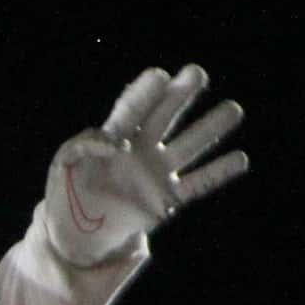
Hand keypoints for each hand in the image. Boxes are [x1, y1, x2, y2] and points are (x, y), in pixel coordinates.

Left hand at [45, 65, 246, 267]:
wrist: (78, 231)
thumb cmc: (69, 190)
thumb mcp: (64, 163)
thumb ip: (83, 146)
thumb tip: (112, 143)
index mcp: (115, 135)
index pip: (132, 109)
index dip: (145, 94)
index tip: (160, 76)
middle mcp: (142, 147)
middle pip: (165, 116)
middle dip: (180, 95)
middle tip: (197, 73)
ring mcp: (157, 172)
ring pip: (189, 145)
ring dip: (210, 128)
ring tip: (233, 109)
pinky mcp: (167, 198)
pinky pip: (197, 183)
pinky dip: (218, 172)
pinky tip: (239, 158)